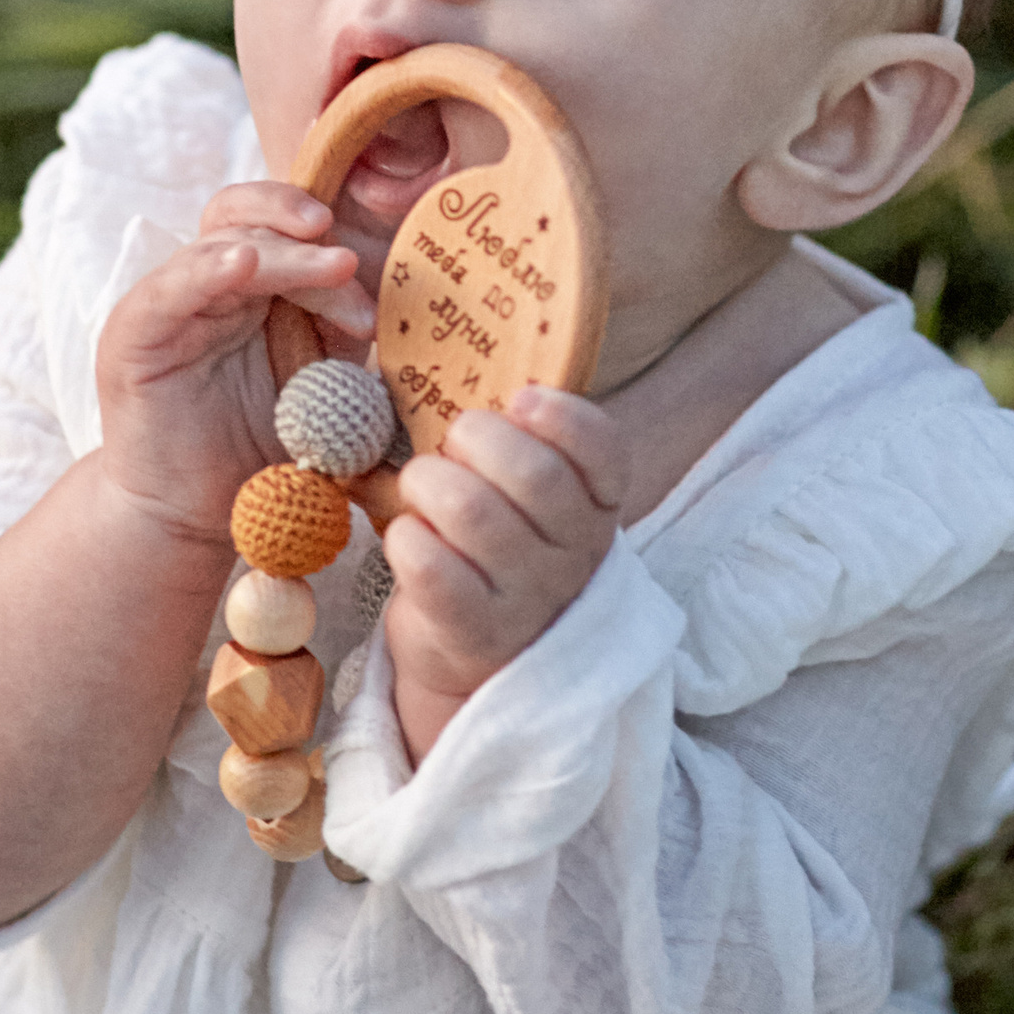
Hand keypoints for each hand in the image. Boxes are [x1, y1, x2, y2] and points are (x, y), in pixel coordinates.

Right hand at [93, 183, 373, 550]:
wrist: (197, 518)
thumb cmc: (261, 454)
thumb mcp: (321, 388)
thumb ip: (344, 341)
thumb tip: (397, 307)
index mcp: (254, 290)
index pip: (285, 232)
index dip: (329, 249)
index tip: (369, 295)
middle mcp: (210, 286)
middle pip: (250, 219)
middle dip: (303, 228)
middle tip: (346, 257)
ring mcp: (171, 304)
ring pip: (222, 244)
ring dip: (284, 255)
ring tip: (332, 268)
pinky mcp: (135, 334)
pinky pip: (171, 287)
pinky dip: (207, 269)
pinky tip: (244, 265)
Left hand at [381, 387, 623, 760]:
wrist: (476, 653)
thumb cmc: (493, 547)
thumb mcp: (525, 495)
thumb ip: (512, 439)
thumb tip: (442, 360)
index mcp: (595, 506)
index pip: (606, 453)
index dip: (564, 416)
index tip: (522, 397)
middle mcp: (573, 554)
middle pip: (534, 475)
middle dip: (477, 437)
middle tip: (454, 440)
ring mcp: (526, 598)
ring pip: (473, 511)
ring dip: (428, 482)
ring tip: (421, 486)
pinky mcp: (473, 631)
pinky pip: (431, 567)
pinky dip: (406, 537)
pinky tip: (409, 536)